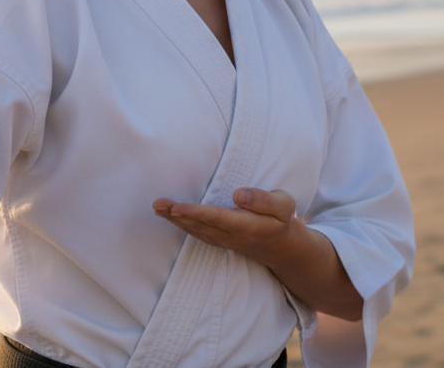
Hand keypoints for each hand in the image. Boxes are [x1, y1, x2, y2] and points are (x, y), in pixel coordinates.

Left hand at [154, 188, 363, 319]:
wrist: (286, 248)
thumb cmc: (283, 220)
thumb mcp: (284, 205)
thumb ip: (263, 200)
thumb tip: (239, 194)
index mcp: (247, 226)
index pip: (216, 217)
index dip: (194, 212)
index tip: (176, 206)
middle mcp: (232, 236)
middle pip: (200, 225)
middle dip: (177, 215)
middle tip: (157, 204)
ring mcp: (224, 241)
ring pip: (195, 231)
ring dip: (175, 220)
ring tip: (158, 207)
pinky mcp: (220, 241)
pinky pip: (198, 234)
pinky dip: (182, 225)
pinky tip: (170, 216)